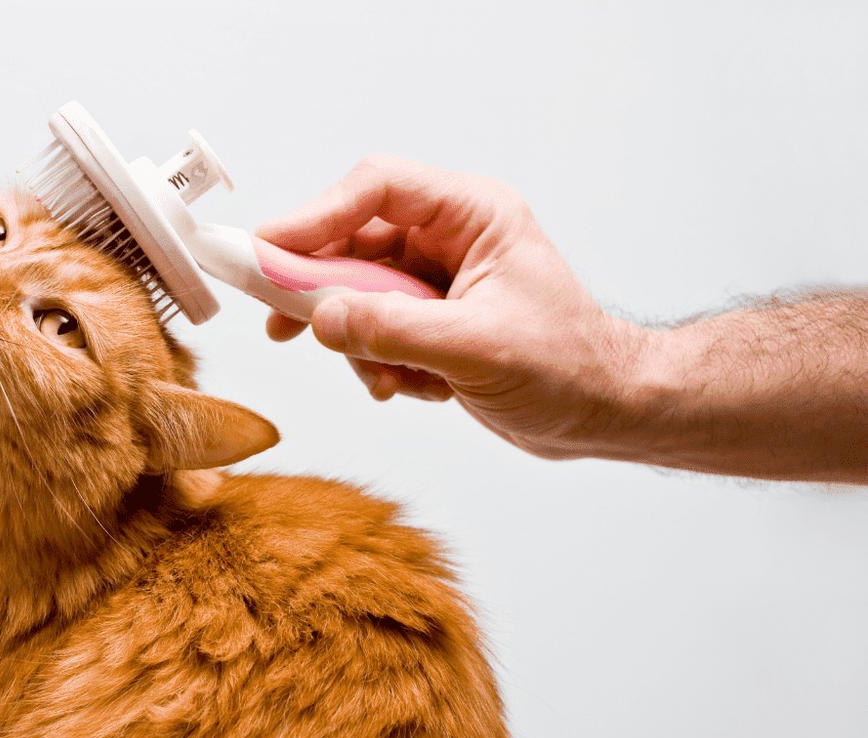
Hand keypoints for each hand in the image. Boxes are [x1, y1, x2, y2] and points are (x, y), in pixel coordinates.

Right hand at [256, 155, 646, 461]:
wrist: (600, 414)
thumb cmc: (569, 368)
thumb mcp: (476, 348)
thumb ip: (393, 330)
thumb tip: (320, 319)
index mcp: (473, 215)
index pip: (378, 189)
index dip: (318, 215)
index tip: (271, 248)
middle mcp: (448, 239)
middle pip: (353, 240)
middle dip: (320, 288)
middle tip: (279, 320)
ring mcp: (434, 280)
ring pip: (354, 291)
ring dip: (355, 339)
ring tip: (383, 377)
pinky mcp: (426, 321)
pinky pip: (369, 328)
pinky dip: (374, 361)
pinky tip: (407, 387)